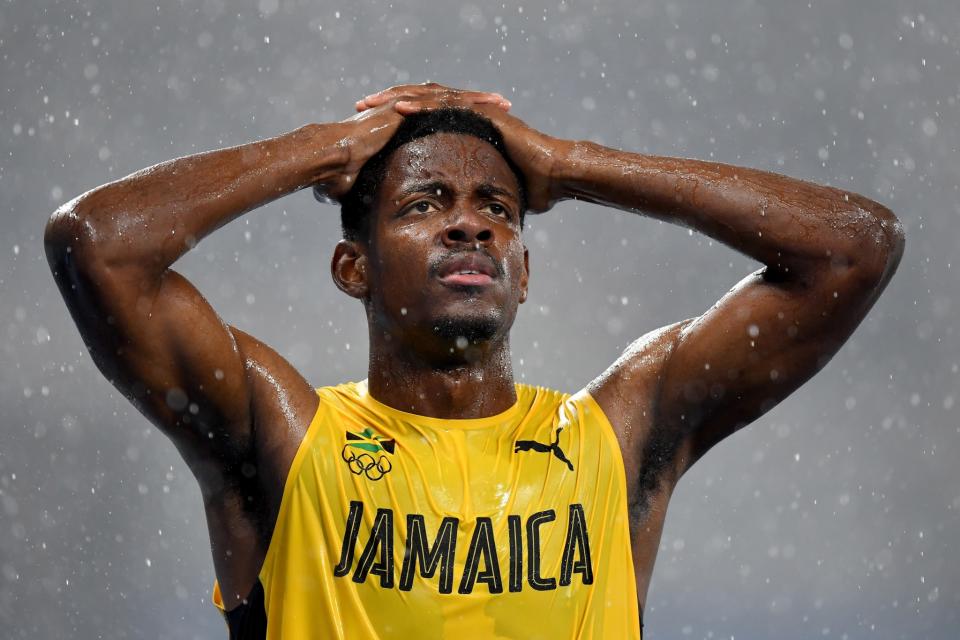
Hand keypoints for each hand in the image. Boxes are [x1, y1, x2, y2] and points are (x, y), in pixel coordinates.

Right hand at [316, 83, 513, 203]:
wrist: (332, 161)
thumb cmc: (342, 176)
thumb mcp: (367, 185)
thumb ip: (376, 192)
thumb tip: (370, 216)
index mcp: (403, 127)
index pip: (440, 121)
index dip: (464, 122)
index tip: (487, 127)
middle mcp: (406, 112)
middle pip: (449, 105)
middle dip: (476, 105)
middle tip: (503, 107)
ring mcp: (404, 106)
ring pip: (448, 98)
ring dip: (476, 99)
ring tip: (501, 102)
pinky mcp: (404, 107)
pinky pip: (439, 101)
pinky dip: (462, 101)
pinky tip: (482, 103)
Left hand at [355, 83, 569, 213]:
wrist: (556, 177)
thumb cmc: (534, 189)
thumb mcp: (497, 194)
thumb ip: (480, 201)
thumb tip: (468, 227)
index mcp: (467, 131)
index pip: (425, 119)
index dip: (397, 120)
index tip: (371, 125)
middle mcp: (470, 116)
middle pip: (421, 102)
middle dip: (389, 102)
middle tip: (360, 106)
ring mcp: (477, 112)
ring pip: (430, 98)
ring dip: (398, 99)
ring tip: (372, 103)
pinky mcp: (485, 114)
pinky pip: (449, 106)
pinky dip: (424, 106)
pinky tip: (401, 108)